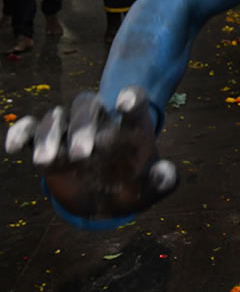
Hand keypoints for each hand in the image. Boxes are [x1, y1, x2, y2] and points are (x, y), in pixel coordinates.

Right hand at [5, 87, 176, 219]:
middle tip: (82, 155)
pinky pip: (30, 129)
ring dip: (50, 135)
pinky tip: (15, 148)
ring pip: (57, 116)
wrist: (107, 200)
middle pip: (87, 105)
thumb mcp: (151, 189)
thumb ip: (164, 181)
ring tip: (46, 162)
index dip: (132, 98)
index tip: (125, 103)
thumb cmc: (133, 188)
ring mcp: (70, 131)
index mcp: (130, 127)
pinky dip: (21, 132)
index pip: (134, 100)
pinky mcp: (47, 144)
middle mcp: (99, 122)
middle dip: (83, 126)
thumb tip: (166, 173)